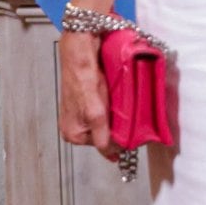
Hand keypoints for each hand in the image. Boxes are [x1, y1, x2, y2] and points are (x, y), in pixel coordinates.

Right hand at [56, 31, 116, 155]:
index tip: (133, 136)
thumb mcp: (95, 113)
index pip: (103, 147)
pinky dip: (113, 108)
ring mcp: (80, 113)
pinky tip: (117, 100)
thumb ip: (102, 134)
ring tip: (122, 107)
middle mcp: (74, 126)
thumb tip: (111, 153)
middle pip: (104, 135)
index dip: (118, 141)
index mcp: (73, 134)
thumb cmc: (83, 78)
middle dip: (117, 128)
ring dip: (116, 118)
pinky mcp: (87, 101)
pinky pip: (104, 110)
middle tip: (128, 118)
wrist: (80, 52)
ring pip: (106, 123)